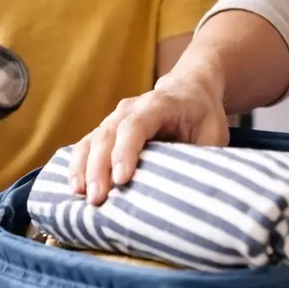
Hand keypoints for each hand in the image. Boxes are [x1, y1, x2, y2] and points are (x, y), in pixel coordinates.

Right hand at [68, 64, 230, 204]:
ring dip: (84, 168)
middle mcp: (131, 107)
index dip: (127, 151)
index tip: (123, 179)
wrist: (189, 88)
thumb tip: (192, 190)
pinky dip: (78, 165)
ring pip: (93, 139)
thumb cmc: (203, 114)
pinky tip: (75, 187)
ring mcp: (115, 117)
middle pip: (108, 134)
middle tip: (98, 199)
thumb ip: (201, 157)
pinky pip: (87, 145)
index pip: (136, 125)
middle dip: (100, 168)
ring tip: (80, 195)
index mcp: (160, 103)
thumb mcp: (213, 133)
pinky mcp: (107, 129)